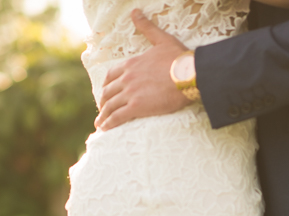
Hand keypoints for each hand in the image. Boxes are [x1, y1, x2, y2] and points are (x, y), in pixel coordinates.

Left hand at [95, 10, 190, 130]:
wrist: (188, 74)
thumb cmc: (178, 58)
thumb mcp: (161, 39)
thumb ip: (146, 28)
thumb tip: (135, 12)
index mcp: (132, 64)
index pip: (112, 75)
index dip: (107, 85)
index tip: (106, 93)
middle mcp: (127, 78)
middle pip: (108, 92)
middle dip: (104, 102)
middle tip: (102, 111)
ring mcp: (131, 93)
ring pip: (111, 105)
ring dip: (103, 116)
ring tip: (100, 124)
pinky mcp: (137, 107)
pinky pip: (118, 117)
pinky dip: (109, 124)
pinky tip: (105, 130)